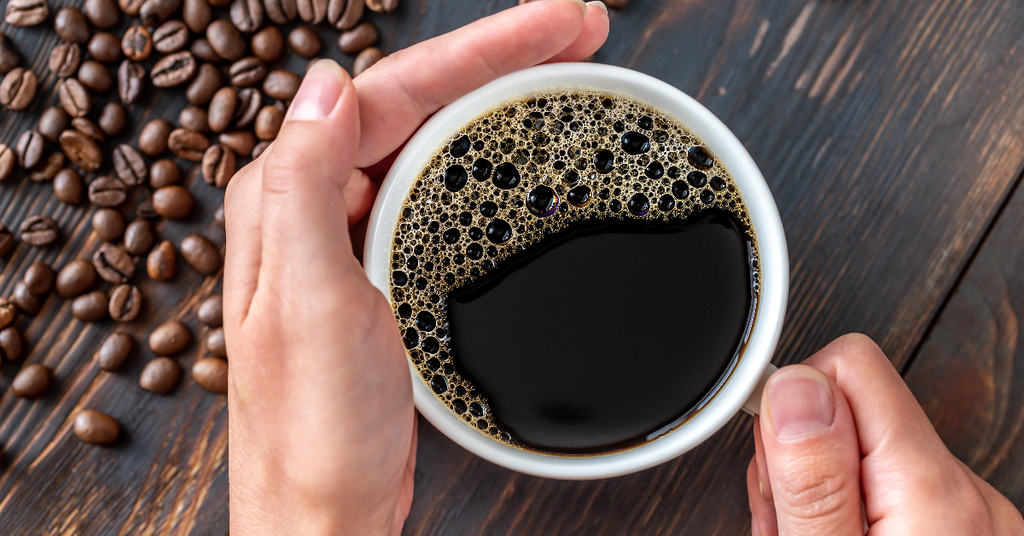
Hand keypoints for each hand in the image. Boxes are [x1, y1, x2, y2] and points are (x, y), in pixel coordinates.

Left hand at [223, 2, 608, 533]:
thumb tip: (325, 80)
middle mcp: (313, 207)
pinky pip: (432, 188)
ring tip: (557, 68)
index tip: (555, 24)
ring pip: (426, 139)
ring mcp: (349, 238)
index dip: (478, 47)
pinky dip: (479, 157)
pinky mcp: (381, 272)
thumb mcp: (308, 301)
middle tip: (577, 30)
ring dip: (492, 97)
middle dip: (498, 56)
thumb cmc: (314, 430)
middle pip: (414, 101)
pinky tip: (510, 152)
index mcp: (289, 196)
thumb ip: (303, 183)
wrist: (325, 513)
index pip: (389, 89)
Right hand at [747, 334, 1023, 534]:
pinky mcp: (958, 528)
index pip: (849, 365)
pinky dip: (849, 510)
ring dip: (819, 488)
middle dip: (799, 458)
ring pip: (863, 449)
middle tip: (787, 523)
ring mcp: (968, 512)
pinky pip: (888, 487)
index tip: (775, 467)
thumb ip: (814, 479)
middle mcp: (965, 492)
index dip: (790, 408)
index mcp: (932, 492)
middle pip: (851, 410)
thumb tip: (794, 386)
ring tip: (809, 534)